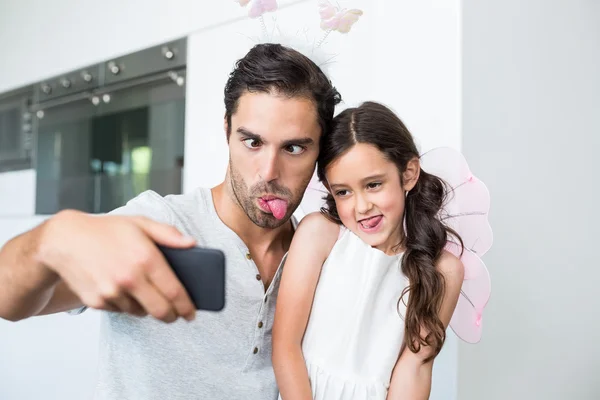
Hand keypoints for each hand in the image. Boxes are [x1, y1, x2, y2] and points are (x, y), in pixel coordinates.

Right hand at [38, 210, 196, 321]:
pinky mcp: (97, 302)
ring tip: (146, 292)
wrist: (64, 240)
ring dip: (148, 308)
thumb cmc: (106, 230)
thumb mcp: (141, 223)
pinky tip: (124, 289)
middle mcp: (130, 278)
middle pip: (160, 311)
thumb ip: (169, 234)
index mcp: (145, 258)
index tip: (191, 313)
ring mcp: (112, 292)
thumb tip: (192, 244)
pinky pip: (121, 311)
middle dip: (172, 316)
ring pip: (140, 313)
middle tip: (177, 315)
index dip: (186, 306)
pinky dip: (127, 305)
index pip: (174, 292)